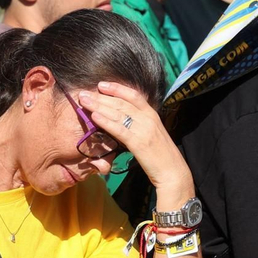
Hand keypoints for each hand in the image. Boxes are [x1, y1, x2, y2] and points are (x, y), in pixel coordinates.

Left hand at [80, 82, 192, 196]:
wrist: (173, 172)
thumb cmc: (162, 156)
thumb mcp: (153, 135)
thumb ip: (141, 125)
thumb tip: (126, 121)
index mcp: (152, 115)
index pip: (133, 95)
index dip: (117, 88)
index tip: (101, 85)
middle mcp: (148, 118)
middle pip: (121, 103)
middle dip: (101, 97)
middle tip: (84, 93)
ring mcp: (144, 129)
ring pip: (118, 113)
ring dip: (99, 106)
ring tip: (83, 101)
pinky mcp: (139, 143)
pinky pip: (119, 129)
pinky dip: (106, 121)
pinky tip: (94, 116)